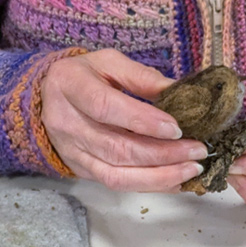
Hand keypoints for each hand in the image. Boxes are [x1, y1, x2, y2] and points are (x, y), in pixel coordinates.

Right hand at [40, 50, 208, 191]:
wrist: (48, 96)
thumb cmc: (84, 75)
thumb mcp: (108, 61)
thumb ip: (141, 76)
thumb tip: (180, 92)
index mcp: (70, 85)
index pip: (105, 107)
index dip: (141, 120)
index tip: (176, 127)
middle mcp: (66, 122)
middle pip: (115, 147)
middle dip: (161, 153)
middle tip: (197, 150)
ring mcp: (71, 150)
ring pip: (116, 173)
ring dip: (158, 175)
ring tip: (191, 169)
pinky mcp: (80, 169)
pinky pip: (115, 183)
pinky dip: (148, 185)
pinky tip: (174, 180)